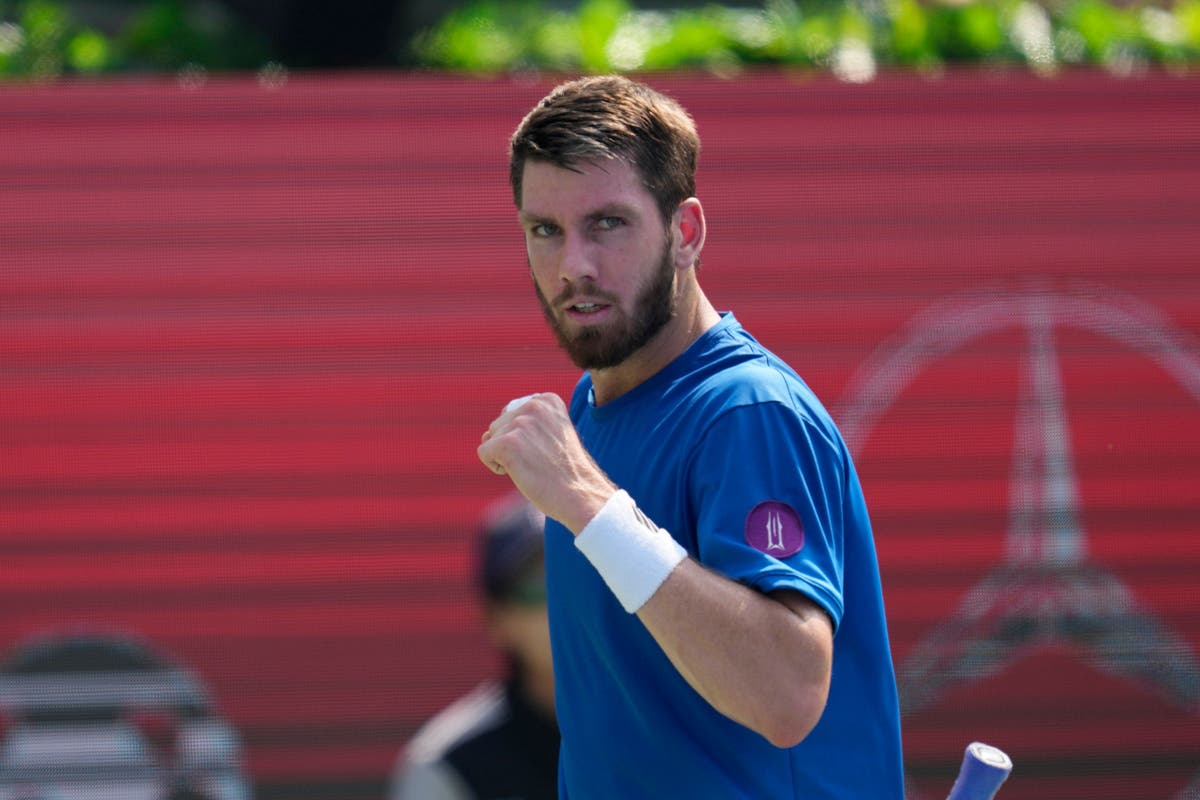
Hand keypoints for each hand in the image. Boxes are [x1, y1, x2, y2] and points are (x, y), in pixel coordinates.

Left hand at [478, 392, 614, 533]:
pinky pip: (483, 452)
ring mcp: (520, 423)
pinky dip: (496, 467)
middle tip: (539, 459)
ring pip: (491, 439)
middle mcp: (534, 405)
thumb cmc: (564, 470)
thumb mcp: (552, 434)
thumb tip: (485, 434)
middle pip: (499, 425)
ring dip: (506, 456)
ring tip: (532, 465)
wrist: (578, 494)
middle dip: (512, 446)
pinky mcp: (507, 442)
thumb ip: (524, 424)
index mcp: (547, 400)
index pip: (513, 414)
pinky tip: (520, 472)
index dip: (524, 437)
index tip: (546, 448)